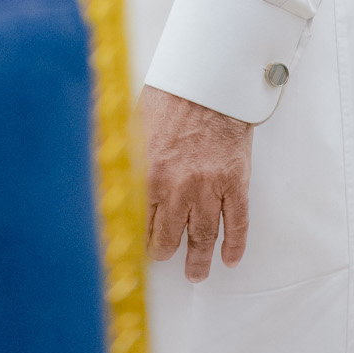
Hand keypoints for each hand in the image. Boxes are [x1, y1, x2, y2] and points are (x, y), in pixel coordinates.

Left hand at [138, 84, 252, 281]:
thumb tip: (115, 179)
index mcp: (150, 175)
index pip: (145, 222)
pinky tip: (230, 258)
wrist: (209, 79)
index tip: (147, 247)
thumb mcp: (136, 127)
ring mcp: (210, 186)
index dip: (146, 239)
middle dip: (168, 253)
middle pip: (173, 236)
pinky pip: (237, 222)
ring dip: (200, 260)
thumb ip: (130, 159)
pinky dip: (235, 244)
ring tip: (197, 273)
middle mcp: (179, 187)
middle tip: (169, 261)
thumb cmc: (171, 95)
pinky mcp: (235, 181)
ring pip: (205, 236)